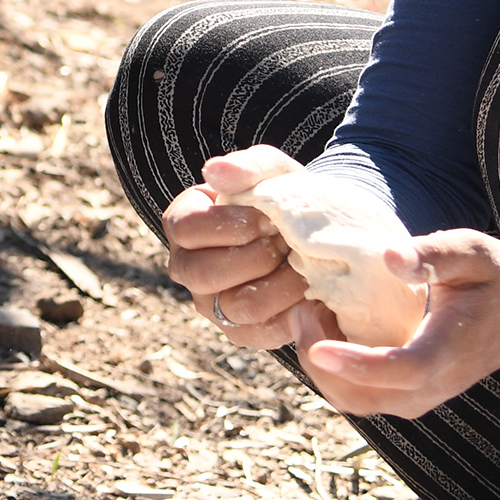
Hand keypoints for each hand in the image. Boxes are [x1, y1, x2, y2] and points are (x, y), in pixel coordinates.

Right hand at [159, 143, 327, 349]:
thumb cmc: (285, 198)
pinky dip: (291, 313)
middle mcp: (188, 267)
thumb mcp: (274, 172)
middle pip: (203, 273)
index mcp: (183, 224)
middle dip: (257, 256)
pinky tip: (309, 292)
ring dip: (279, 284)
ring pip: (237, 306)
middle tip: (287, 243)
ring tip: (302, 265)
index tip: (269, 218)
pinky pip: (260, 332)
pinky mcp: (240, 331)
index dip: (232, 224)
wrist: (317, 234)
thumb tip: (214, 171)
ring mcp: (211, 304)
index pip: (186, 229)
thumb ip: (247, 166)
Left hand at [288, 230, 499, 419]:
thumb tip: (390, 257)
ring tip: (313, 313)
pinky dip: (332, 370)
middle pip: (362, 396)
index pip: (402, 369)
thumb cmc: (495, 280)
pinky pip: (357, 396)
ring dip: (320, 366)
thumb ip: (435, 254)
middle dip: (319, 359)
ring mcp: (419, 399)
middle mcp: (433, 386)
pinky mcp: (406, 399)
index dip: (356, 364)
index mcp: (451, 350)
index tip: (315, 346)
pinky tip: (329, 328)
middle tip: (304, 306)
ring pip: (353, 401)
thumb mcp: (475, 252)